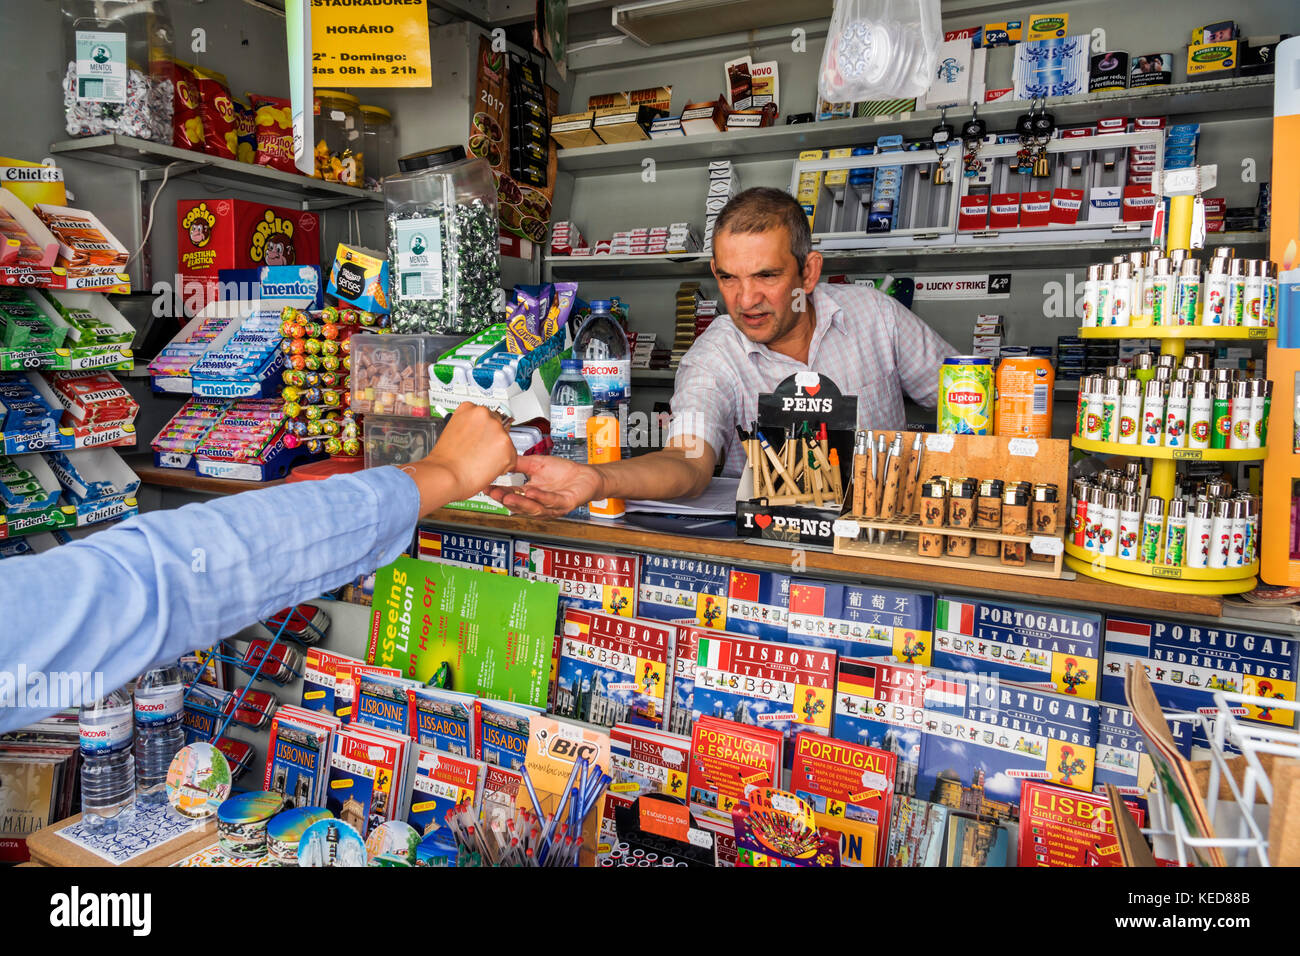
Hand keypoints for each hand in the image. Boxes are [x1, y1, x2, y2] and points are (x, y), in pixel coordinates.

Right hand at [410, 403, 515, 511]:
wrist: (446, 476)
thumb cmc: (445, 460)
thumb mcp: (452, 431)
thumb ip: (469, 427)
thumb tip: (479, 434)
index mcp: (469, 408)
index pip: (485, 414)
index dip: (483, 430)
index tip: (479, 438)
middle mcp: (484, 414)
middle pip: (498, 425)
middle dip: (492, 439)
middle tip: (480, 452)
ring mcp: (497, 429)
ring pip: (506, 441)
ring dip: (498, 452)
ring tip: (480, 462)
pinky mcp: (507, 446)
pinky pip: (511, 457)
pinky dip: (504, 465)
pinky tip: (487, 468)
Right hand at [486, 453, 602, 516]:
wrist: (587, 475)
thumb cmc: (564, 472)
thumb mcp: (536, 464)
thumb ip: (519, 464)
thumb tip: (501, 458)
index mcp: (531, 495)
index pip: (511, 495)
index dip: (498, 492)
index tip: (485, 487)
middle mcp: (540, 504)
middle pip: (520, 505)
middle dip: (506, 500)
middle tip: (493, 494)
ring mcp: (552, 506)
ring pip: (534, 507)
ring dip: (520, 503)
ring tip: (507, 496)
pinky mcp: (565, 504)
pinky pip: (552, 501)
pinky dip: (541, 497)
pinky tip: (531, 492)